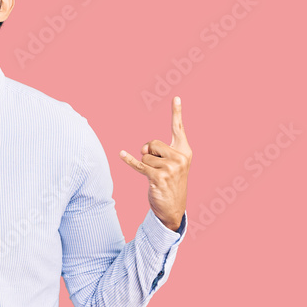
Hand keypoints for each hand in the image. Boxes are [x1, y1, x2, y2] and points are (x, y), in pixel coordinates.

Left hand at [119, 96, 191, 231]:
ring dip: (145, 166)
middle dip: (149, 153)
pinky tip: (121, 154)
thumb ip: (158, 151)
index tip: (176, 97)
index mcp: (185, 152)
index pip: (178, 129)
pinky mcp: (158, 177)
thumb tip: (143, 148)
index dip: (176, 113)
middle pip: (153, 143)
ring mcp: (170, 168)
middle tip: (157, 168)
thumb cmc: (170, 183)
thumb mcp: (170, 164)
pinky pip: (138, 165)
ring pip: (145, 156)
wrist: (173, 208)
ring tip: (155, 177)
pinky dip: (128, 161)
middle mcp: (180, 158)